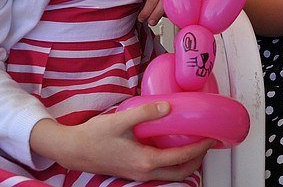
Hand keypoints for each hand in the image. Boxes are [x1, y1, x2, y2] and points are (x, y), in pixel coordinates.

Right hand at [30, 101, 214, 181]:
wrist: (72, 150)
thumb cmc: (93, 137)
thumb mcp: (121, 119)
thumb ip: (146, 112)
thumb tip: (169, 107)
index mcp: (145, 161)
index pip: (182, 158)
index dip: (200, 148)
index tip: (211, 137)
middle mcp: (144, 172)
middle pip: (181, 172)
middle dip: (198, 159)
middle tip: (207, 143)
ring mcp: (138, 174)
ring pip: (171, 174)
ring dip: (186, 163)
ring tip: (194, 145)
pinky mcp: (133, 171)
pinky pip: (160, 172)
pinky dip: (172, 163)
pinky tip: (171, 147)